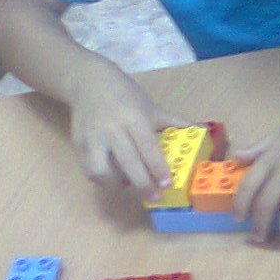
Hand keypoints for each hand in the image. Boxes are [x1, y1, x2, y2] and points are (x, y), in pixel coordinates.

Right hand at [67, 62, 184, 196]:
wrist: (88, 82)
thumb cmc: (125, 95)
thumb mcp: (151, 107)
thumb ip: (175, 122)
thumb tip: (202, 129)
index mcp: (133, 119)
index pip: (147, 147)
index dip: (157, 167)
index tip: (167, 184)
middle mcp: (111, 130)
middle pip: (126, 161)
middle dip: (141, 183)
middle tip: (154, 197)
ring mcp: (91, 138)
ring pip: (100, 169)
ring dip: (114, 183)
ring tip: (127, 186)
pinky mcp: (77, 144)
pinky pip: (88, 169)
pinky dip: (101, 178)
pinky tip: (112, 177)